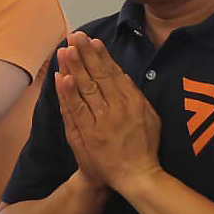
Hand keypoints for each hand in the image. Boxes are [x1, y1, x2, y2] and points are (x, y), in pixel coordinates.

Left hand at [56, 32, 161, 191]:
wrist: (136, 176)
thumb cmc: (144, 147)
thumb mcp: (150, 117)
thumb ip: (136, 95)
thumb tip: (122, 75)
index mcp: (133, 102)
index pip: (113, 73)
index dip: (101, 56)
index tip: (92, 41)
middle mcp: (117, 108)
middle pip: (97, 76)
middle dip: (85, 55)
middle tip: (74, 37)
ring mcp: (102, 121)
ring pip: (86, 89)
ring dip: (74, 68)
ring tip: (65, 50)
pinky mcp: (89, 134)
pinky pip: (77, 110)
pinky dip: (68, 94)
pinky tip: (62, 78)